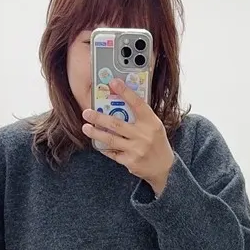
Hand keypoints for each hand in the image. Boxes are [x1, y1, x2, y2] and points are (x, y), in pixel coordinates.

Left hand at [82, 79, 174, 195]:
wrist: (163, 167)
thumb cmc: (156, 142)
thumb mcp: (154, 126)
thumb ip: (140, 116)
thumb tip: (119, 103)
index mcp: (151, 122)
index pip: (137, 104)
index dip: (125, 92)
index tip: (113, 82)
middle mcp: (144, 135)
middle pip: (117, 124)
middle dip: (99, 118)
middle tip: (86, 112)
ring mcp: (137, 149)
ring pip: (111, 139)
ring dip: (96, 133)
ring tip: (85, 127)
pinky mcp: (130, 161)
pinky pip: (113, 153)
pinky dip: (104, 147)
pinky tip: (97, 143)